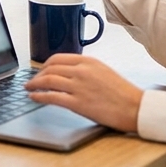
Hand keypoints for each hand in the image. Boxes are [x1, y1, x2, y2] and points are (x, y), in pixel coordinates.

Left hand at [24, 54, 142, 132]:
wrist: (137, 108)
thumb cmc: (123, 93)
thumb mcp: (104, 72)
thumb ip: (85, 70)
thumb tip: (67, 74)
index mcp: (89, 61)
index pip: (58, 58)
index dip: (44, 65)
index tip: (40, 71)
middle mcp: (82, 71)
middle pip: (50, 68)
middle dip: (37, 75)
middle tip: (31, 81)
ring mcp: (79, 86)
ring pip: (48, 80)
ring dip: (34, 84)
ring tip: (29, 88)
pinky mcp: (78, 103)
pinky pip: (51, 96)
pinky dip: (39, 96)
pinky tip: (34, 97)